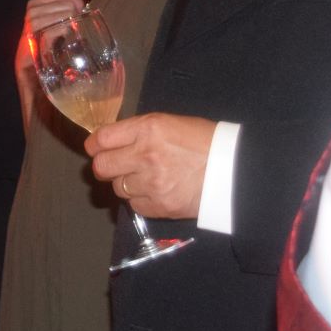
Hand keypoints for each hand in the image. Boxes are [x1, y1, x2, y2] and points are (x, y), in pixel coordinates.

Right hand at [23, 0, 89, 56]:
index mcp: (35, 3)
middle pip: (67, 3)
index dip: (77, 0)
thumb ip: (64, 3)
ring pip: (67, 14)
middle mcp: (32, 10)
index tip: (80, 12)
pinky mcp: (37, 37)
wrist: (27, 63)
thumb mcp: (52, 18)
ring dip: (73, 22)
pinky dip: (67, 31)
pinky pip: (61, 28)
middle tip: (77, 24)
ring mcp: (33, 24)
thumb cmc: (41, 40)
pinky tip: (67, 36)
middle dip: (76, 13)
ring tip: (72, 30)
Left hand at [84, 112, 215, 219]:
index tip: (97, 148)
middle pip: (101, 167)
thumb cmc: (206, 142)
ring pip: (117, 188)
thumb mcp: (171, 123)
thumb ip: (140, 131)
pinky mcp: (160, 206)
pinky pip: (135, 205)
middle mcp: (145, 155)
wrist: (235, 170)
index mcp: (148, 129)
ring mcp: (151, 183)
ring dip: (126, 184)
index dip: (95, 145)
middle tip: (115, 166)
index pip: (102, 139)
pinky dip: (141, 200)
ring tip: (146, 178)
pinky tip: (156, 191)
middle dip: (105, 166)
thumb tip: (113, 140)